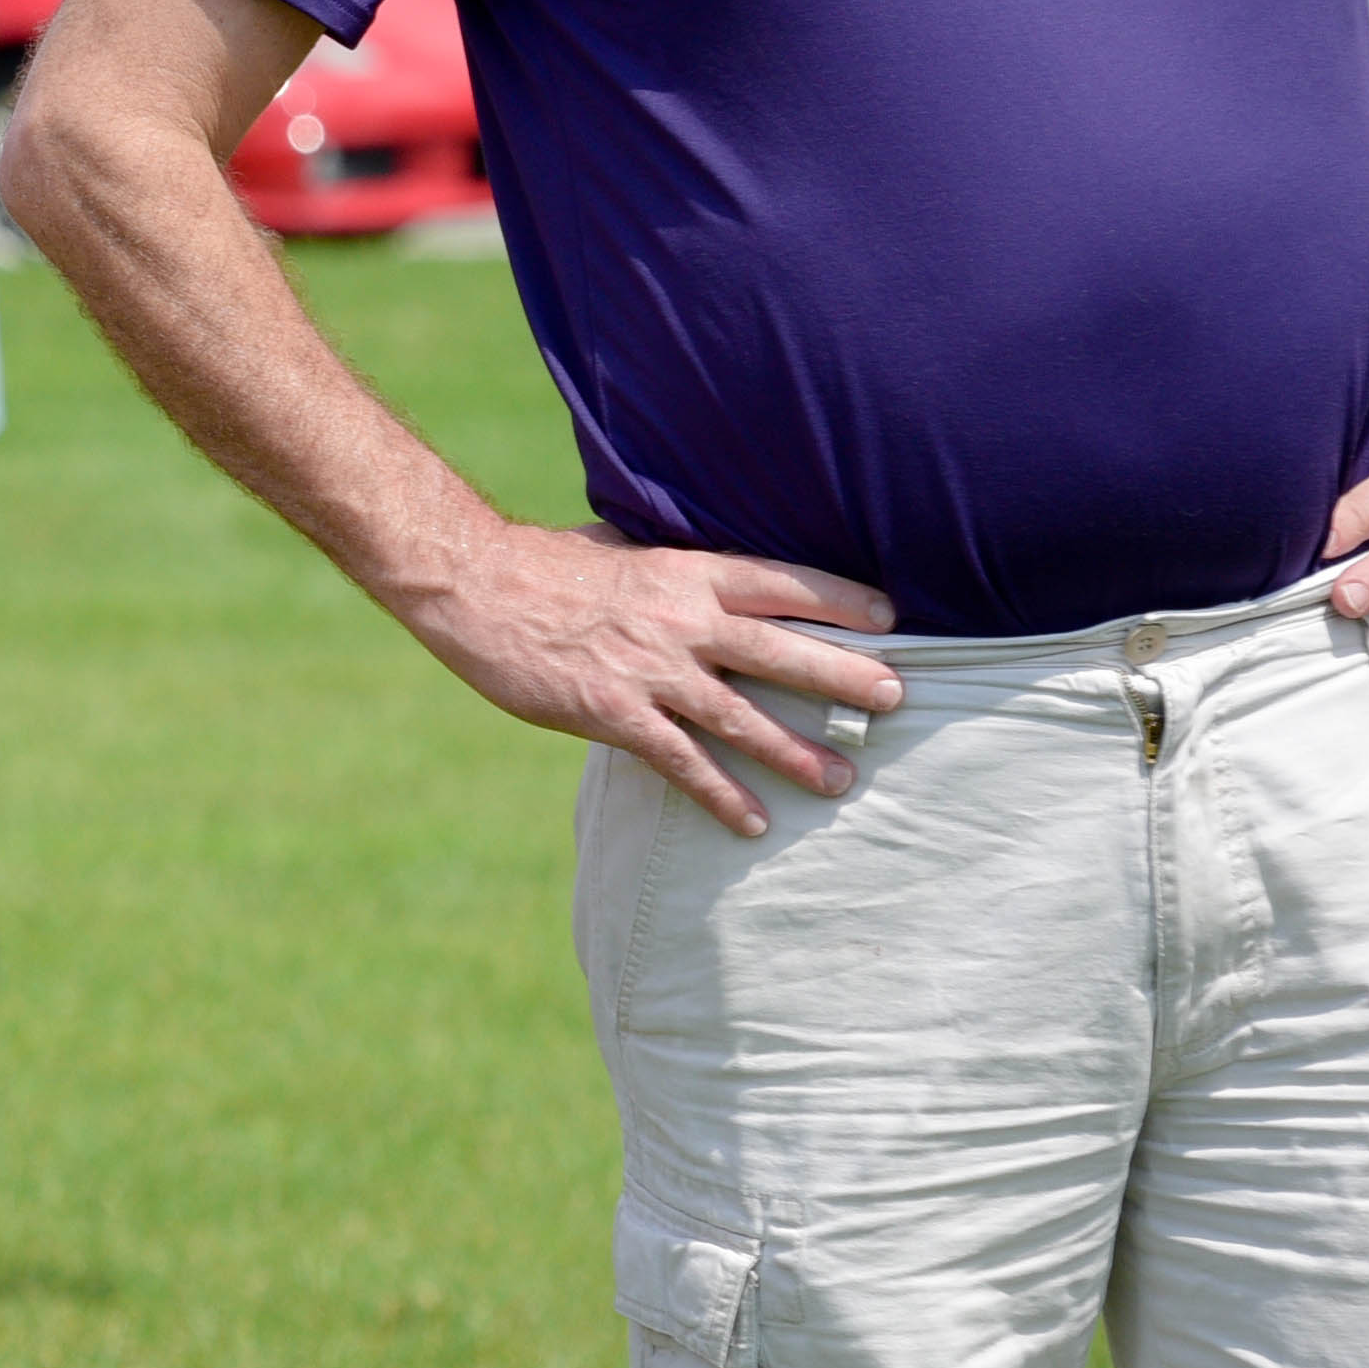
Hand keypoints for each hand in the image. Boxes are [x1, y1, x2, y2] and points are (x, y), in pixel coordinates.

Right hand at [385, 521, 904, 836]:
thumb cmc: (541, 562)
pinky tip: (751, 822)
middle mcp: (681, 620)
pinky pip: (682, 762)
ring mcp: (651, 671)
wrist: (473, 585)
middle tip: (895, 698)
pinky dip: (721, 794)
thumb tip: (698, 568)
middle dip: (844, 676)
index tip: (890, 618)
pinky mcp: (615, 714)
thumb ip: (666, 563)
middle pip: (782, 650)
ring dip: (796, 751)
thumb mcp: (617, 545)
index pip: (781, 583)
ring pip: (743, 716)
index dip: (840, 600)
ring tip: (842, 779)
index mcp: (684, 571)